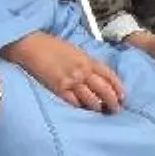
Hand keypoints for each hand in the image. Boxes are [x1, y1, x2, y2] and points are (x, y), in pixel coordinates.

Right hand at [2, 32, 123, 112]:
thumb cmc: (52, 46)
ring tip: (100, 111)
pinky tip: (83, 109)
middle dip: (113, 101)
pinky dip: (80, 107)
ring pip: (91, 99)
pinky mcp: (58, 88)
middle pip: (104, 90)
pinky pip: (74, 102)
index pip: (109, 76)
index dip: (118, 87)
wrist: (32, 45)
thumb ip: (87, 63)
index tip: (122, 96)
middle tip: (116, 109)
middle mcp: (83, 71)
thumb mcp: (75, 51)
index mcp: (88, 60)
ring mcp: (71, 80)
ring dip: (98, 107)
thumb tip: (96, 76)